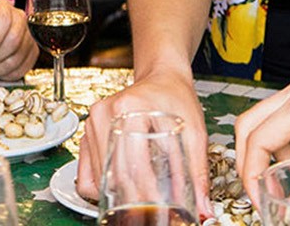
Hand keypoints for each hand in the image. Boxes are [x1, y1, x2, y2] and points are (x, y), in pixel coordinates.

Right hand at [76, 68, 208, 210]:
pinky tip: (120, 190)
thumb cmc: (176, 97)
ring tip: (138, 204)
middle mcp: (105, 114)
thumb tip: (203, 207)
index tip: (159, 210)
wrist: (161, 77)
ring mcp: (92, 123)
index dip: (146, 194)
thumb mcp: (194, 130)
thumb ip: (198, 170)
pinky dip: (100, 188)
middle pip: (113, 174)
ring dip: (116, 197)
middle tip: (149, 213)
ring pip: (96, 178)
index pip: (133, 164)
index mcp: (129, 108)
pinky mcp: (87, 133)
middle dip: (132, 201)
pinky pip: (85, 173)